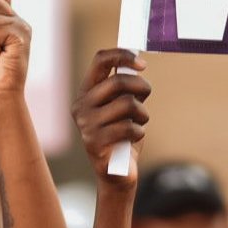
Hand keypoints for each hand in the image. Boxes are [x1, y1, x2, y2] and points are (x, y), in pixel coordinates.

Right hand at [71, 49, 149, 184]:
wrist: (117, 172)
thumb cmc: (123, 135)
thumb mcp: (125, 107)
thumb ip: (127, 88)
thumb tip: (136, 66)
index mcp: (86, 92)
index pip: (100, 60)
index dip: (122, 55)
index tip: (143, 64)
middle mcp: (81, 106)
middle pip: (118, 81)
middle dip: (140, 86)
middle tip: (146, 95)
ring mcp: (85, 125)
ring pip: (127, 104)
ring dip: (142, 114)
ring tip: (139, 123)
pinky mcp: (94, 142)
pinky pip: (128, 127)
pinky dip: (139, 132)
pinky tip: (133, 139)